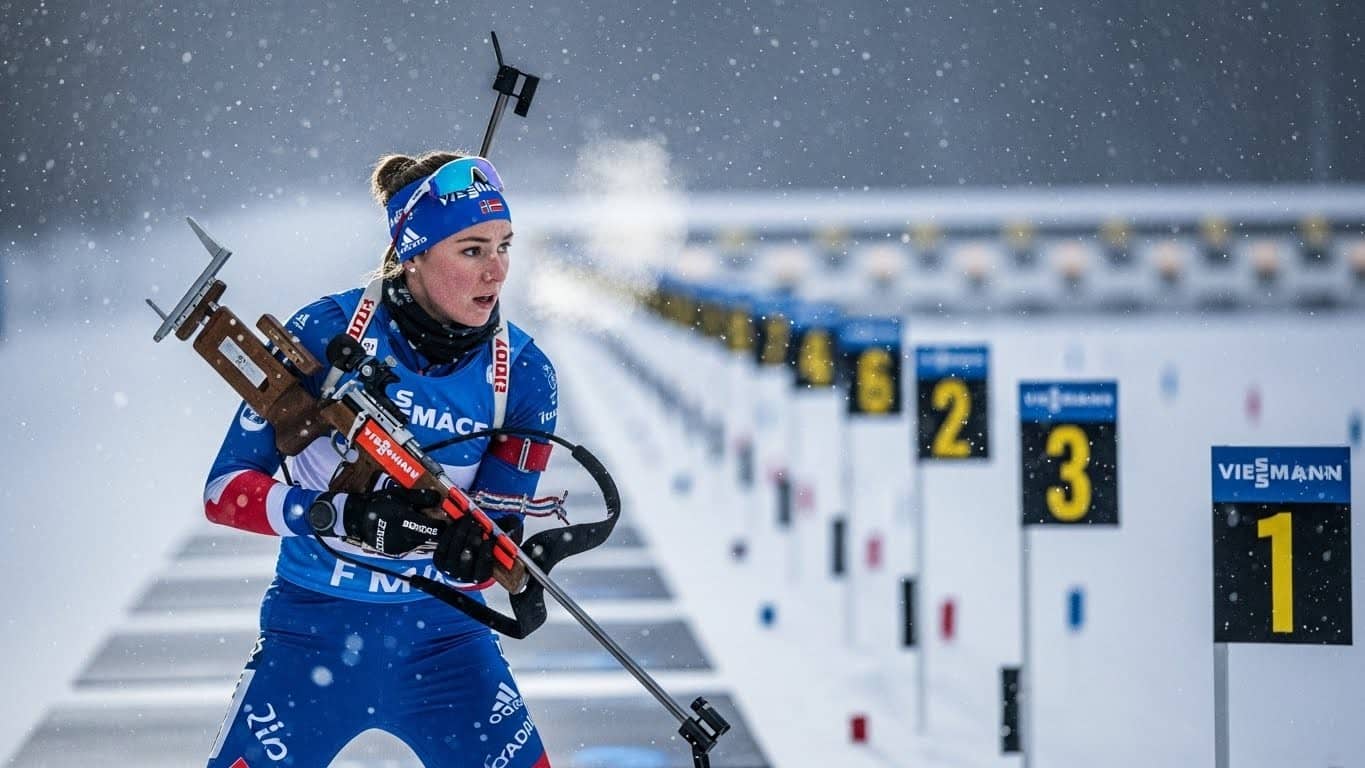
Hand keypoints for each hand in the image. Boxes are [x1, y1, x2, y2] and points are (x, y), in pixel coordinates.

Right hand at [317, 487, 445, 556]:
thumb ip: (420, 497)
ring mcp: (400, 547)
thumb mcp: (400, 494)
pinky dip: (412, 539)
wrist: (357, 519)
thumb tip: (438, 498)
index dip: (443, 525)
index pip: (435, 530)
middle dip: (433, 529)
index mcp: (407, 522)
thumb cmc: (379, 503)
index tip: (443, 518)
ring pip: (421, 542)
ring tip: (416, 522)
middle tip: (431, 519)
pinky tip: (406, 530)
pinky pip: (410, 546)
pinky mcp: (394, 552)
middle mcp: (405, 537)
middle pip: (430, 537)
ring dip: (423, 534)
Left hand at [434, 514, 520, 583]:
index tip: (491, 538)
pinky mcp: (439, 559)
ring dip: (462, 531)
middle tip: (479, 525)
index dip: (486, 552)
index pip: (484, 566)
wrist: (468, 553)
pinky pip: (444, 543)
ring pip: (455, 548)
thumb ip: (509, 532)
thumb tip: (514, 521)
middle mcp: (464, 574)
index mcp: (481, 575)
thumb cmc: (485, 547)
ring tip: (469, 519)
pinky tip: (459, 522)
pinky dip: (452, 531)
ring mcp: (450, 567)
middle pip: (467, 556)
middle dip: (473, 538)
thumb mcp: (500, 542)